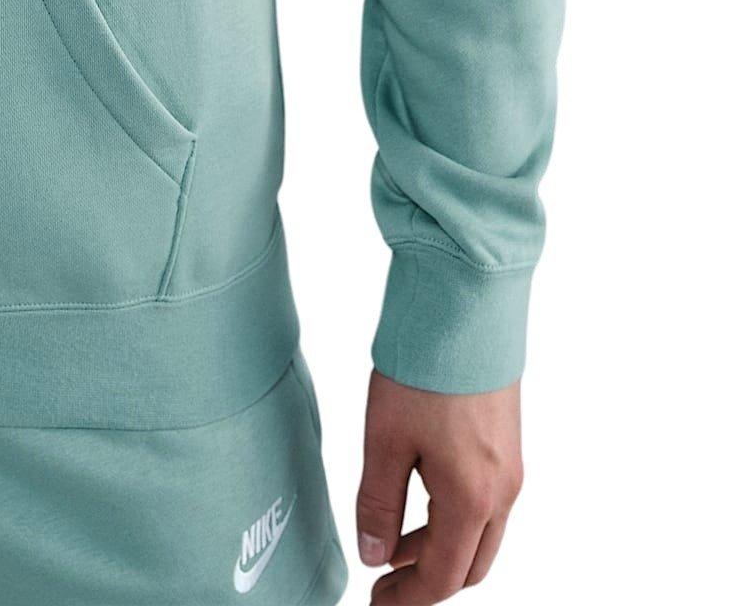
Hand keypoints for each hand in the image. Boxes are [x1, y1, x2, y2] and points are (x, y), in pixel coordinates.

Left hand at [356, 370, 523, 601]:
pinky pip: (487, 504)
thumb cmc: (424, 370)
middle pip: (470, 566)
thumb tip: (373, 555)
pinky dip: (455, 519)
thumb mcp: (385, 439)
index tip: (377, 601)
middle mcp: (502, 493)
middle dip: (428, 580)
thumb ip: (378, 504)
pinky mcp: (508, 445)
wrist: (466, 309)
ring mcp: (511, 470)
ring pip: (481, 536)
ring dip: (441, 548)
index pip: (443, 578)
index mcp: (471, 500)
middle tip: (386, 580)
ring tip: (394, 540)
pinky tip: (419, 498)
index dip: (408, 599)